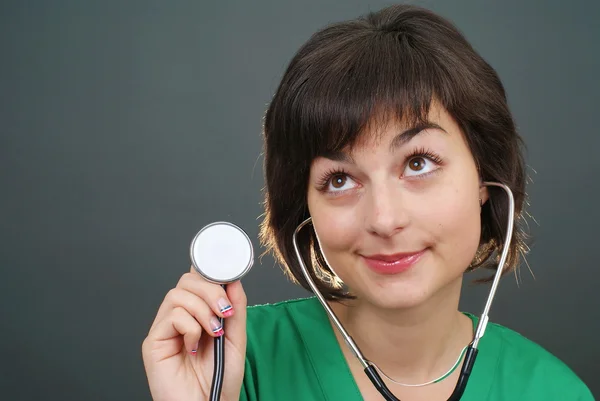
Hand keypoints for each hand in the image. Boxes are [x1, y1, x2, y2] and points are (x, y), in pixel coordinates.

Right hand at [142, 266, 246, 400]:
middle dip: (210, 290)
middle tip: (224, 311)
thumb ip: (236, 309)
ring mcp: (164, 329)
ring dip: (203, 310)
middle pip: (186, 281)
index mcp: (196, 314)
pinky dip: (190, 327)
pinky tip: (194, 346)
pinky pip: (172, 316)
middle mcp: (178, 317)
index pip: (196, 280)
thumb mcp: (235, 338)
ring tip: (213, 331)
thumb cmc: (219, 379)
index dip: (209, 272)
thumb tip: (233, 280)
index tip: (228, 278)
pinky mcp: (154, 342)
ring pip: (178, 294)